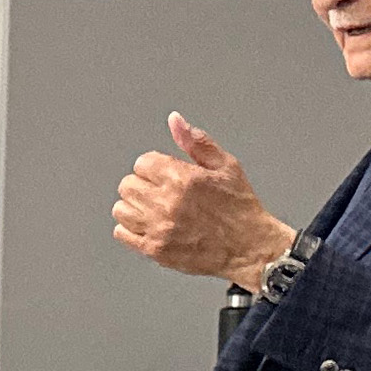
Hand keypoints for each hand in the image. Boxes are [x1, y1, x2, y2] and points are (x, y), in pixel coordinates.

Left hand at [112, 112, 296, 286]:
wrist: (249, 247)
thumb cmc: (239, 207)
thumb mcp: (225, 166)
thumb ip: (197, 142)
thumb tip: (175, 121)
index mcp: (182, 179)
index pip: (142, 163)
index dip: (154, 166)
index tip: (165, 174)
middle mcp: (166, 203)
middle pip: (127, 185)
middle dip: (142, 184)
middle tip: (160, 191)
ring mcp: (158, 228)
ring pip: (121, 209)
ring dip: (134, 206)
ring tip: (154, 209)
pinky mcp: (154, 249)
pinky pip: (121, 234)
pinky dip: (130, 228)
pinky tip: (149, 225)